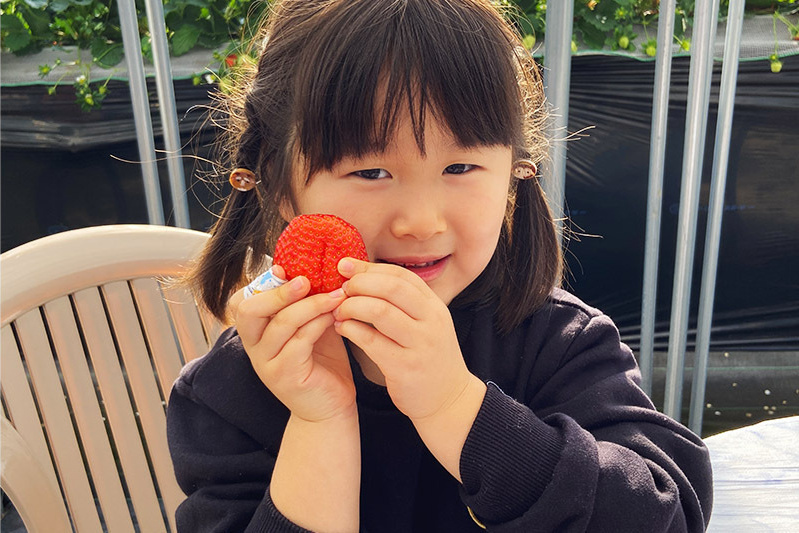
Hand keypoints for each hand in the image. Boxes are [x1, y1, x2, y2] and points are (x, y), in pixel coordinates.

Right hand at [231, 265, 355, 422]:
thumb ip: (306, 304)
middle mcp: (254, 347)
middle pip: (249, 310)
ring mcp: (267, 363)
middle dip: (279, 291)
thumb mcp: (311, 327)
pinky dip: (318, 324)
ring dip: (310, 305)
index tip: (284, 270)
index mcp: (256, 333)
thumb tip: (317, 268)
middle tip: (307, 281)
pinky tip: (335, 316)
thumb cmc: (322, 364)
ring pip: (280, 323)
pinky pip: (299, 341)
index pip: (240, 301)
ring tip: (336, 295)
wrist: (331, 409)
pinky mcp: (285, 376)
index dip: (261, 283)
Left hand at [332, 258, 477, 422]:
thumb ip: (401, 303)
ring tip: (338, 311)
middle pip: (392, 288)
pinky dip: (351, 331)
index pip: (401, 276)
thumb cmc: (428, 358)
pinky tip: (342, 329)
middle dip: (361, 283)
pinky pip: (372, 341)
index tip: (346, 266)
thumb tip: (362, 275)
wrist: (448, 400)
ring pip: (380, 312)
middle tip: (342, 289)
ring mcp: (420, 345)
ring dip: (352, 307)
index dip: (370, 268)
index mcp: (434, 307)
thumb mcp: (425, 325)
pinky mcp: (405, 367)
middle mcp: (431, 322)